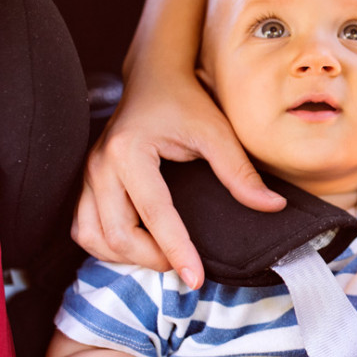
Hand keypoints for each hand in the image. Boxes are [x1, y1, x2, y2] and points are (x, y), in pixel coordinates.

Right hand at [71, 67, 284, 284]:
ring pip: (92, 236)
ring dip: (124, 257)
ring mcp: (88, 174)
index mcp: (129, 151)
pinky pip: (84, 227)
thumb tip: (272, 206)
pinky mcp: (86, 182)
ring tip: (162, 257)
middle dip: (150, 259)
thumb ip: (241, 172)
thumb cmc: (184, 101)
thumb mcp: (216, 132)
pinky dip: (107, 245)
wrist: (154, 77)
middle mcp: (100, 165)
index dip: (176, 250)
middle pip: (116, 234)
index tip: (196, 279)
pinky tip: (136, 246)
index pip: (154, 214)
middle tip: (185, 268)